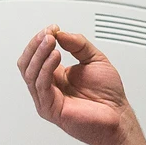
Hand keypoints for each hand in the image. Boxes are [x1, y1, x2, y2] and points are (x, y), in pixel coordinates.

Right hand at [18, 26, 132, 144]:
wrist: (118, 116)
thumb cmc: (109, 95)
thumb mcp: (94, 58)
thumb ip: (78, 44)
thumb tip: (60, 33)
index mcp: (55, 76)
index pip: (35, 56)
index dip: (40, 40)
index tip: (52, 28)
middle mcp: (49, 88)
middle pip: (26, 64)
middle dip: (35, 46)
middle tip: (47, 34)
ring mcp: (48, 99)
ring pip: (30, 74)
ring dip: (39, 54)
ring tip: (50, 41)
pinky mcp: (51, 109)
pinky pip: (41, 86)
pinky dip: (45, 69)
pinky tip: (55, 57)